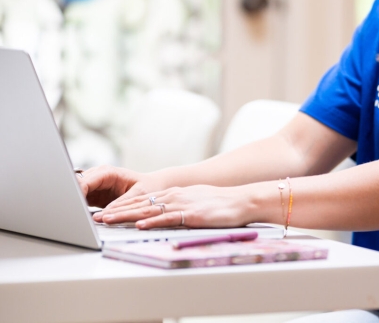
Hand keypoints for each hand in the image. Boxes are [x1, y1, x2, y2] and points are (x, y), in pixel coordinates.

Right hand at [78, 165, 160, 208]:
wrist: (152, 186)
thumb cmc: (147, 187)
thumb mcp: (138, 195)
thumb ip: (121, 203)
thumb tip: (104, 215)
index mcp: (108, 172)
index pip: (84, 181)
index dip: (76, 193)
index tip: (72, 207)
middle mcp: (99, 176)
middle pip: (77, 186)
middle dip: (72, 199)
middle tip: (70, 216)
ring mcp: (95, 184)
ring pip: (76, 192)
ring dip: (74, 203)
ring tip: (72, 218)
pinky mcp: (94, 193)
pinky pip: (81, 199)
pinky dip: (78, 207)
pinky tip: (79, 216)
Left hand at [93, 184, 261, 228]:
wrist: (242, 200)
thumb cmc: (221, 203)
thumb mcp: (195, 201)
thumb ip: (179, 206)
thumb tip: (165, 214)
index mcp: (175, 192)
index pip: (143, 200)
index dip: (123, 205)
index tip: (106, 211)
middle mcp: (175, 195)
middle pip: (140, 203)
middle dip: (117, 210)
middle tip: (98, 217)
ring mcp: (183, 203)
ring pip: (148, 210)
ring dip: (126, 215)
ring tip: (108, 220)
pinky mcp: (191, 214)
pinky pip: (167, 218)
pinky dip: (151, 221)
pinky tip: (138, 224)